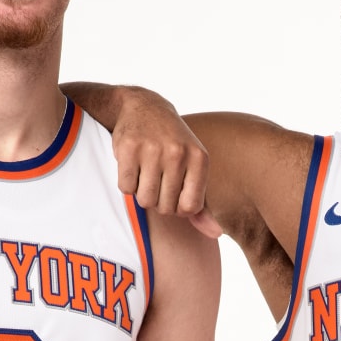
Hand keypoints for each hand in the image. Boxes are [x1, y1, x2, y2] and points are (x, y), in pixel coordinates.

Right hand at [105, 89, 209, 220]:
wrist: (145, 106)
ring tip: (145, 173)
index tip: (173, 193)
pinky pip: (126, 188)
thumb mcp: (194, 168)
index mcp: (200, 159)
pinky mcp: (128, 147)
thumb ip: (202, 203)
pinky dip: (127, 183)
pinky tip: (133, 166)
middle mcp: (178, 153)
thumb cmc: (173, 144)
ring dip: (142, 193)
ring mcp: (152, 149)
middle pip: (165, 207)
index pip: (189, 208)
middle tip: (156, 180)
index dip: (177, 207)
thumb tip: (215, 233)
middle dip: (158, 200)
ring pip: (144, 200)